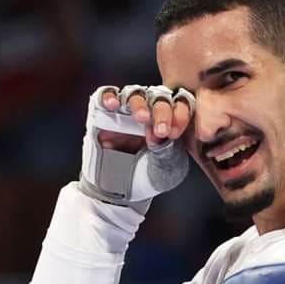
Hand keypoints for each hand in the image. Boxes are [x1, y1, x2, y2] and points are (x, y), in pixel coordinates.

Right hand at [79, 85, 195, 209]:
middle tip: (162, 130)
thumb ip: (167, 151)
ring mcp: (126, 110)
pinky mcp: (103, 112)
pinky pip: (106, 94)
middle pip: (159, 97)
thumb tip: (158, 136)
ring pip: (135, 94)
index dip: (180, 114)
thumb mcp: (165, 168)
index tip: (175, 132)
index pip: (180, 105)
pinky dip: (109, 96)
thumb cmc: (146, 176)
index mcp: (170, 119)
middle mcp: (150, 110)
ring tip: (141, 118)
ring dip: (140, 104)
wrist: (118, 190)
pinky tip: (113, 105)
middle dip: (162, 112)